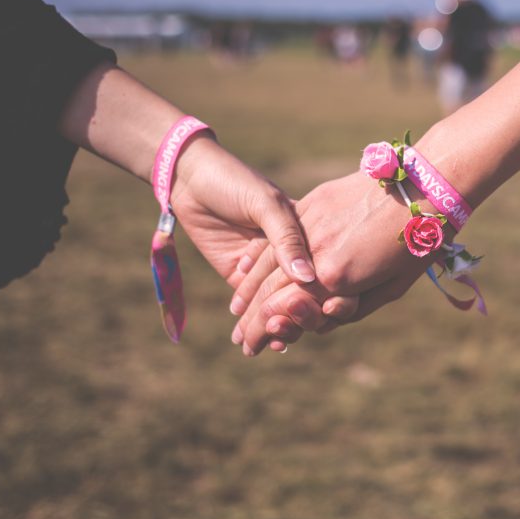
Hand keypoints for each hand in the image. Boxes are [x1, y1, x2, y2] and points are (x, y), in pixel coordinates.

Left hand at [167, 135, 329, 350]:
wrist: (189, 178)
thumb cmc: (234, 181)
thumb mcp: (265, 205)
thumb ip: (286, 239)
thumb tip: (308, 277)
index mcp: (306, 232)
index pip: (324, 268)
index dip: (329, 291)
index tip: (331, 311)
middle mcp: (289, 253)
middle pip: (304, 291)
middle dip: (304, 315)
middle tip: (302, 330)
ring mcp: (264, 267)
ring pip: (280, 304)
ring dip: (283, 325)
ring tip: (281, 341)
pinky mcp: (239, 277)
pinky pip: (254, 306)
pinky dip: (263, 325)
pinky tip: (269, 340)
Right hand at [230, 172, 439, 354]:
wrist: (425, 186)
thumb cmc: (417, 243)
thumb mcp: (390, 288)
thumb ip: (351, 307)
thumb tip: (321, 316)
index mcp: (335, 278)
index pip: (286, 312)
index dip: (265, 332)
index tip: (253, 348)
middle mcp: (315, 253)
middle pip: (270, 292)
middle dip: (252, 321)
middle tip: (241, 342)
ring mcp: (311, 224)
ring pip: (267, 262)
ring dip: (249, 291)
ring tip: (237, 314)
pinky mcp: (313, 202)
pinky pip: (279, 234)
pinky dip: (260, 256)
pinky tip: (246, 270)